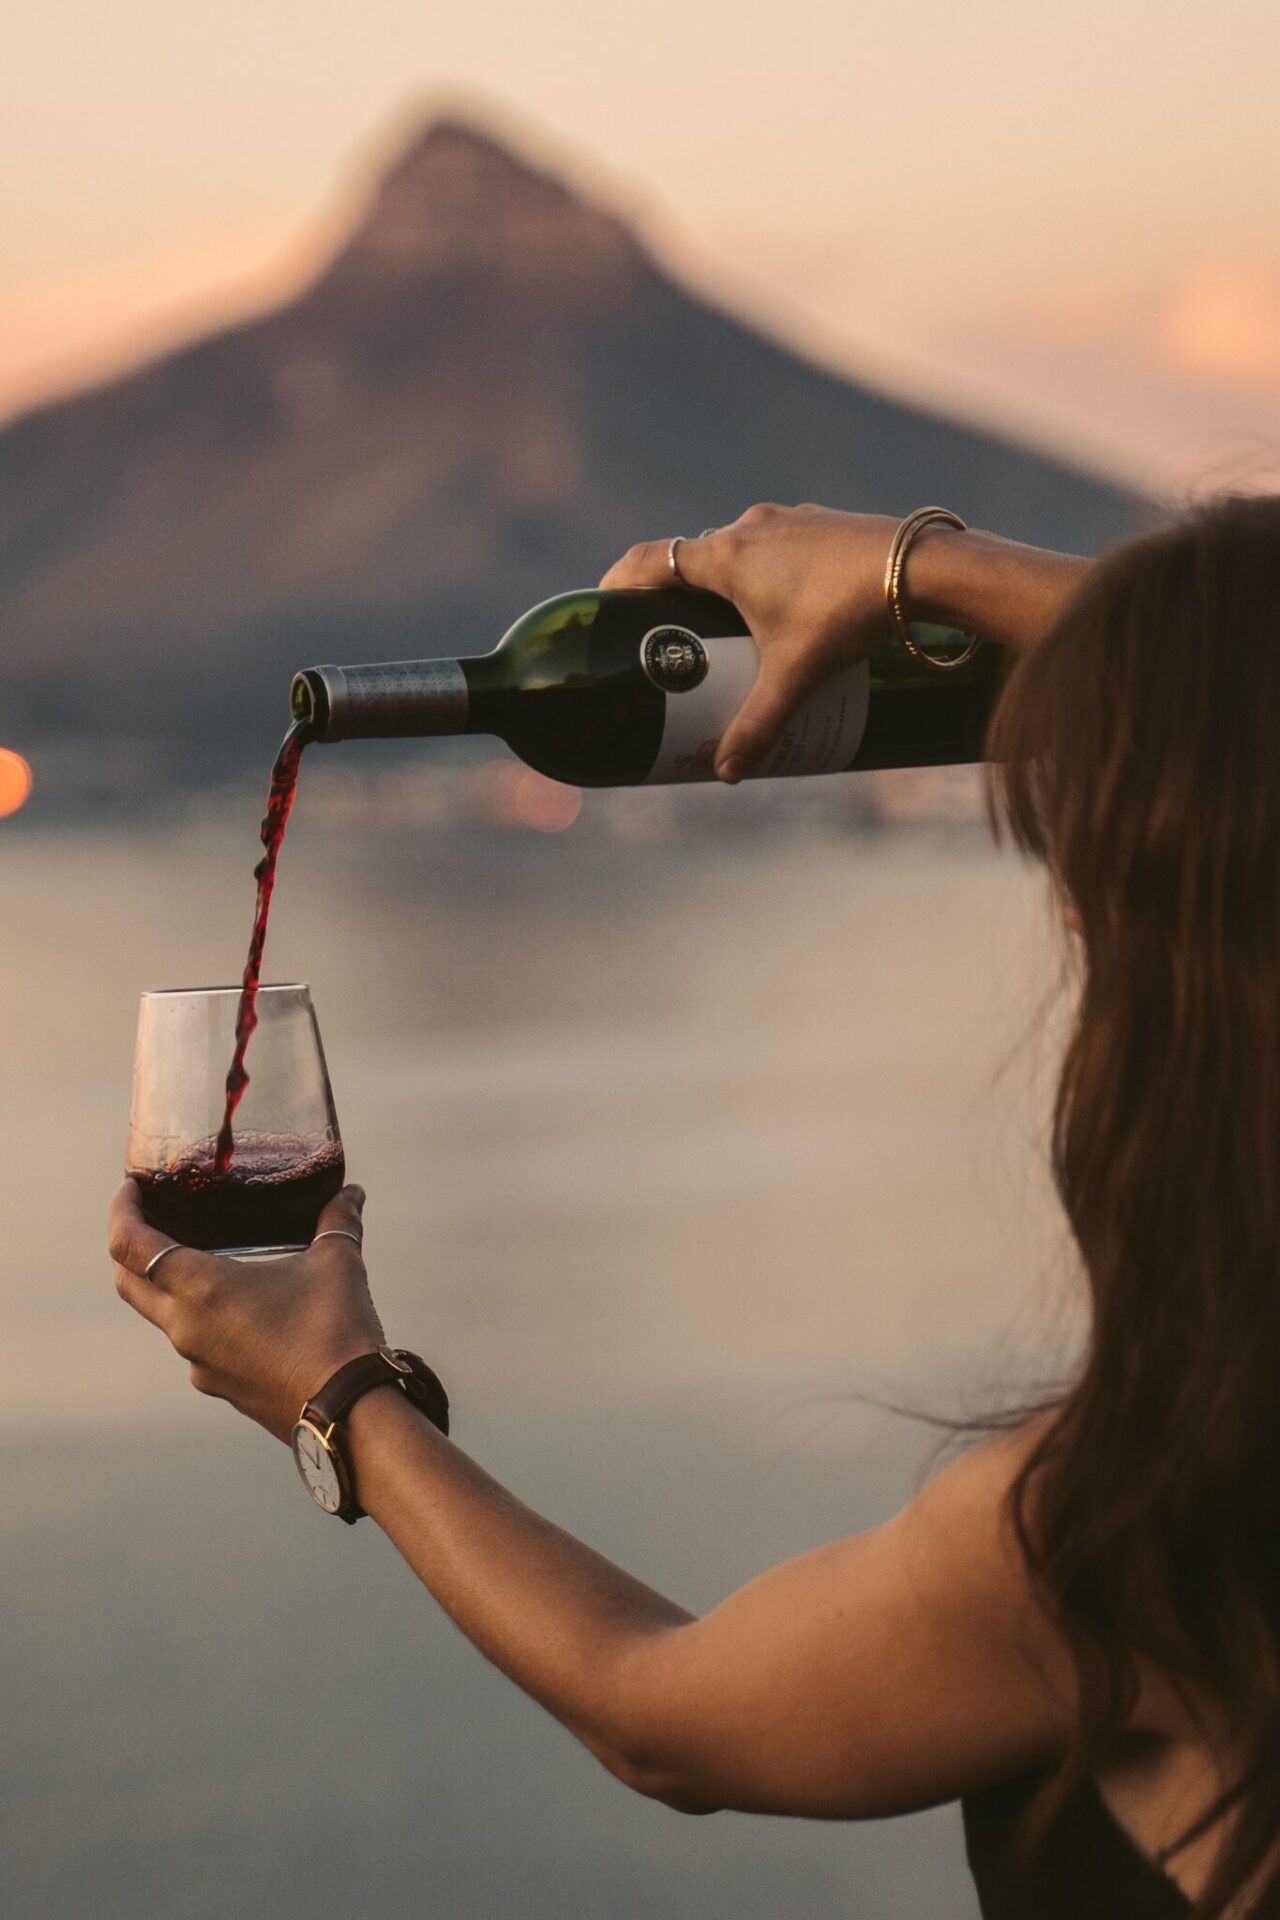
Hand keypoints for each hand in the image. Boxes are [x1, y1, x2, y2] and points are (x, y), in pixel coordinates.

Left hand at [108, 1180, 384, 1441]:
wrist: (348, 1412)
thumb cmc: (335, 1332)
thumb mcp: (337, 1263)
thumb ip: (338, 1221)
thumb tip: (352, 1193)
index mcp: (200, 1288)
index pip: (129, 1245)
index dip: (121, 1211)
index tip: (131, 1188)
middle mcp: (185, 1327)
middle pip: (129, 1282)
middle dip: (130, 1246)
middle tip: (152, 1216)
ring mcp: (199, 1362)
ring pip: (162, 1315)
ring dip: (167, 1284)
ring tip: (203, 1258)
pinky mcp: (220, 1386)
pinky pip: (196, 1344)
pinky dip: (202, 1318)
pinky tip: (240, 1308)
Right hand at [601, 505, 903, 780]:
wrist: (926, 567)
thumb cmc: (849, 613)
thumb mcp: (797, 675)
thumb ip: (758, 724)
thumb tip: (728, 773)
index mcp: (728, 556)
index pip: (652, 560)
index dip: (621, 581)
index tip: (605, 603)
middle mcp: (752, 528)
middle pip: (696, 560)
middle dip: (680, 595)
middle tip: (673, 633)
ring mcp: (791, 522)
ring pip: (741, 551)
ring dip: (728, 584)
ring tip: (732, 627)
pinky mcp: (824, 526)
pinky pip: (779, 547)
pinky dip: (768, 573)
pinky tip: (789, 607)